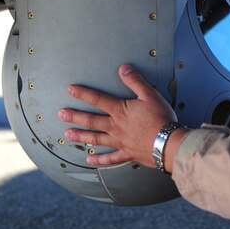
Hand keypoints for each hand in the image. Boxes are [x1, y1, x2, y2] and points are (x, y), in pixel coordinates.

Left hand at [58, 64, 177, 167]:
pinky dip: (99, 159)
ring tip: (68, 134)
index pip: (98, 99)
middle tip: (61, 114)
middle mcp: (116, 127)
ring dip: (81, 136)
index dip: (83, 94)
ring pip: (96, 139)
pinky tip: (89, 160)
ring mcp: (120, 142)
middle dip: (75, 116)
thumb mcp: (150, 95)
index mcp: (121, 111)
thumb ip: (135, 81)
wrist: (168, 143)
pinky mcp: (127, 154)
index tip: (70, 90)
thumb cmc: (161, 119)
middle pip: (92, 121)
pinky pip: (110, 158)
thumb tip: (123, 68)